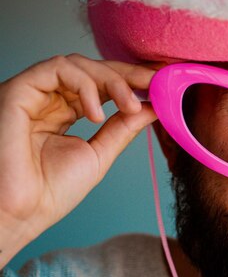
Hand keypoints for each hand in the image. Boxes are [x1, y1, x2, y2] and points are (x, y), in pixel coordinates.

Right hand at [0, 54, 156, 266]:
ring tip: (128, 106)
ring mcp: (33, 94)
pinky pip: (56, 69)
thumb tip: (152, 107)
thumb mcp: (100, 153)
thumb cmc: (52, 191)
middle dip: (126, 74)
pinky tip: (97, 113)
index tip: (159, 86)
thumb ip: (123, 127)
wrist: (24, 212)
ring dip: (111, 80)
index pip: (100, 85)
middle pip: (91, 69)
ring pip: (76, 64)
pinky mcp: (18, 91)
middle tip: (153, 83)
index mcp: (64, 112)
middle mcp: (48, 99)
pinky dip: (85, 85)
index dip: (130, 81)